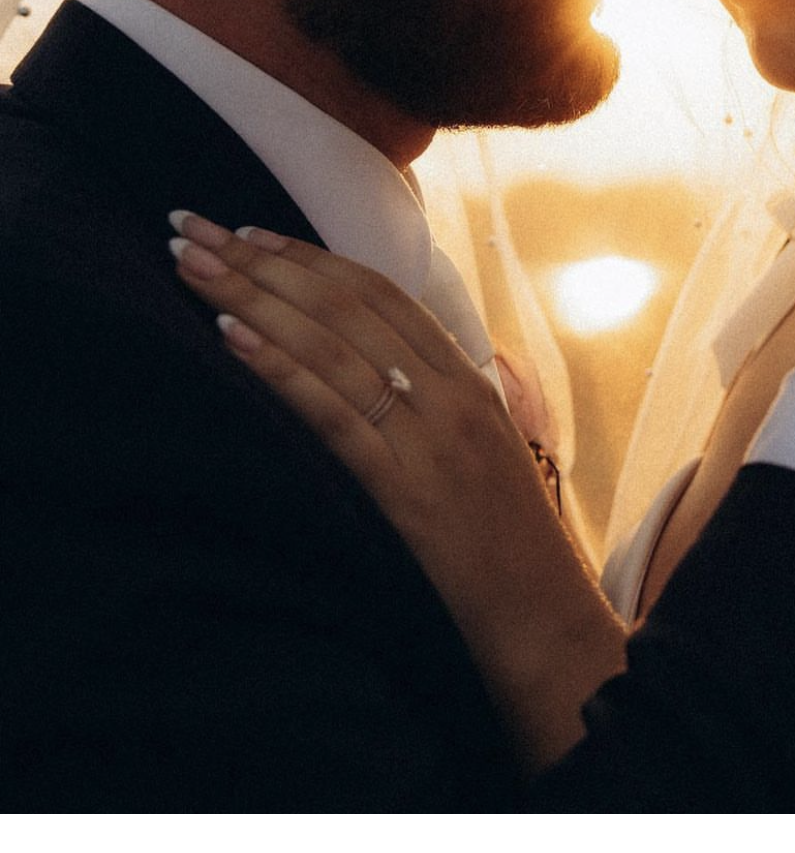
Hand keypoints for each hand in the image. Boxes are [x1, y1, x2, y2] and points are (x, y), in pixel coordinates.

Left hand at [169, 213, 626, 761]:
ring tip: (188, 265)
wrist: (547, 628)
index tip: (247, 231)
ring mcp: (432, 437)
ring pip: (329, 343)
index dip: (308, 256)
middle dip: (258, 258)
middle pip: (342, 303)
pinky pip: (333, 411)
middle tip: (190, 225)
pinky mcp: (409, 487)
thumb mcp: (487, 460)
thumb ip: (445, 408)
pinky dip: (278, 366)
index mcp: (471, 382)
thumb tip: (390, 373)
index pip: (379, 293)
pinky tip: (229, 334)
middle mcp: (452, 394)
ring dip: (248, 295)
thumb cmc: (511, 557)